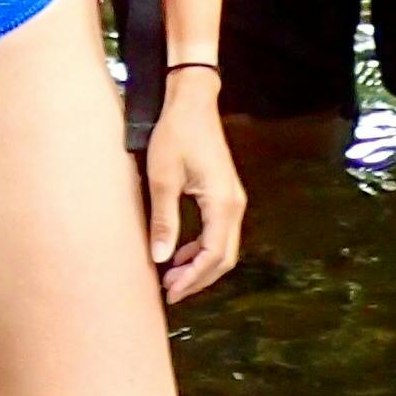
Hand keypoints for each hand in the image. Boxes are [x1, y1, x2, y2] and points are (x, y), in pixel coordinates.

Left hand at [143, 75, 245, 301]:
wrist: (192, 103)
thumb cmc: (176, 135)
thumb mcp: (162, 178)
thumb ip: (163, 220)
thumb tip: (160, 258)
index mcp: (222, 204)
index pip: (213, 256)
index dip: (192, 279)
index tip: (170, 292)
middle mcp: (234, 206)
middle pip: (223, 257)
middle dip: (198, 278)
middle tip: (170, 291)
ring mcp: (232, 200)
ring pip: (222, 246)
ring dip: (199, 265)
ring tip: (171, 276)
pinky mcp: (224, 195)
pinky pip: (218, 232)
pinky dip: (201, 248)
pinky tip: (180, 252)